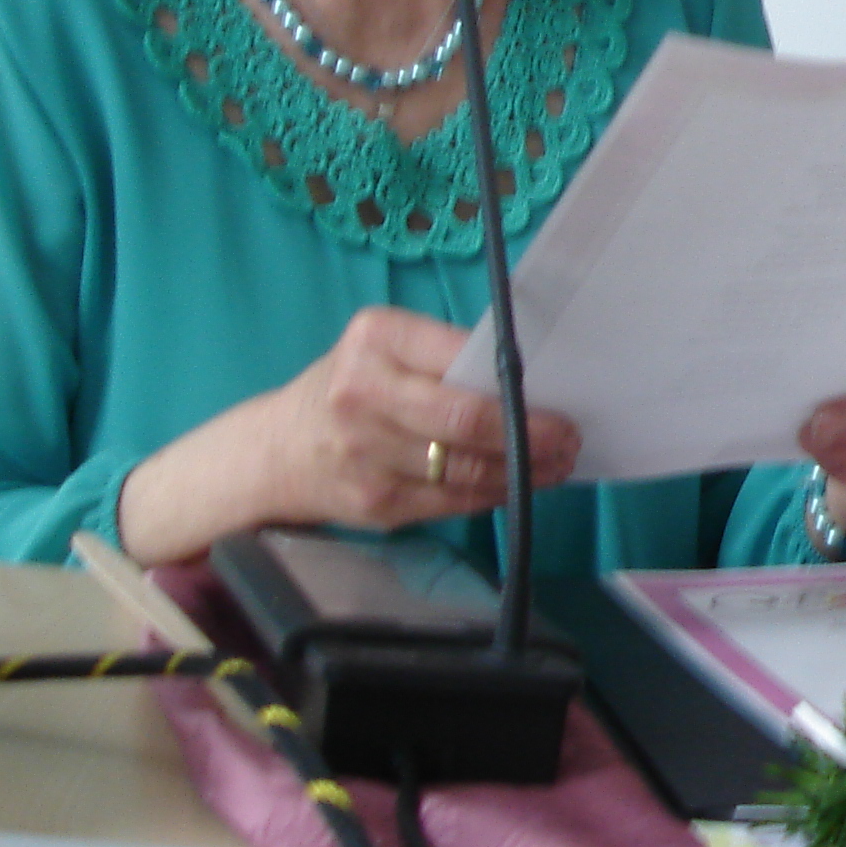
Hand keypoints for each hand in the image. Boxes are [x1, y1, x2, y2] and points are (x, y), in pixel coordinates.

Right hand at [118, 306, 580, 562]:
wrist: (274, 452)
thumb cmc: (350, 387)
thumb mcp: (383, 348)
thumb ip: (443, 356)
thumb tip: (533, 380)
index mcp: (375, 340)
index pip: (460, 362)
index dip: (517, 387)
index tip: (562, 396)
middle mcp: (362, 396)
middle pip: (466, 422)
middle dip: (531, 433)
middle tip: (570, 437)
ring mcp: (366, 457)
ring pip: (466, 470)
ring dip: (525, 470)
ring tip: (558, 462)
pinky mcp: (376, 506)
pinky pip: (453, 502)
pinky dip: (495, 493)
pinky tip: (521, 483)